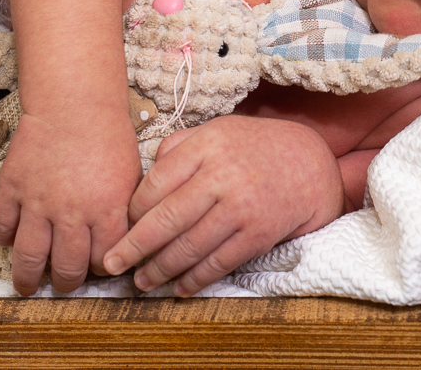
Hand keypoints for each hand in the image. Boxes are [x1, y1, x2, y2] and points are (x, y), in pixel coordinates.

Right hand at [0, 109, 140, 294]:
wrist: (74, 101)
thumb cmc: (109, 135)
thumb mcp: (132, 175)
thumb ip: (125, 212)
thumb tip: (121, 243)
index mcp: (108, 210)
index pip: (104, 261)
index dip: (101, 268)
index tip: (96, 267)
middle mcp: (73, 213)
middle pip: (68, 268)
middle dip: (67, 282)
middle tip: (63, 282)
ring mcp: (39, 202)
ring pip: (30, 258)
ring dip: (28, 279)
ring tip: (27, 286)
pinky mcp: (13, 187)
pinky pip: (3, 227)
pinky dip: (5, 239)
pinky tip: (11, 240)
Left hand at [103, 115, 343, 295]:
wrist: (309, 164)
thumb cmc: (252, 147)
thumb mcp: (216, 132)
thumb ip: (178, 147)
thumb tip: (143, 175)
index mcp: (205, 147)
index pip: (155, 184)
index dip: (132, 211)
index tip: (120, 226)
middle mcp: (221, 177)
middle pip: (166, 220)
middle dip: (133, 248)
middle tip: (111, 265)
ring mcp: (240, 208)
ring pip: (188, 248)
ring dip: (159, 270)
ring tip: (142, 282)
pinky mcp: (257, 234)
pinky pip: (217, 264)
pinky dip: (194, 280)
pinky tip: (178, 288)